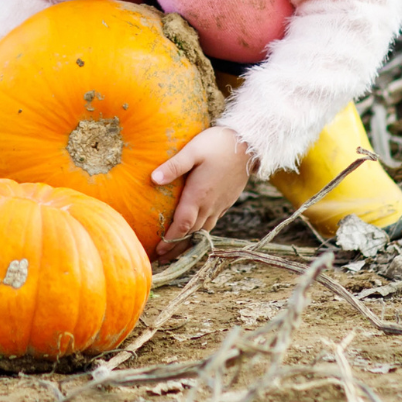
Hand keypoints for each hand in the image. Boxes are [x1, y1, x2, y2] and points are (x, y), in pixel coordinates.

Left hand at [150, 127, 252, 259]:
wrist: (248, 144)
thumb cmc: (217, 144)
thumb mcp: (192, 150)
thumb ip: (173, 166)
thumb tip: (153, 179)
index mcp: (199, 195)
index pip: (183, 225)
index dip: (170, 240)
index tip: (157, 250)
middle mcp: (210, 204)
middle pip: (191, 233)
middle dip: (176, 247)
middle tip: (160, 258)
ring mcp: (220, 204)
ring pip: (203, 231)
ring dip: (189, 243)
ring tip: (175, 251)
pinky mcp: (227, 201)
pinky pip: (212, 222)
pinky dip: (201, 232)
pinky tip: (195, 232)